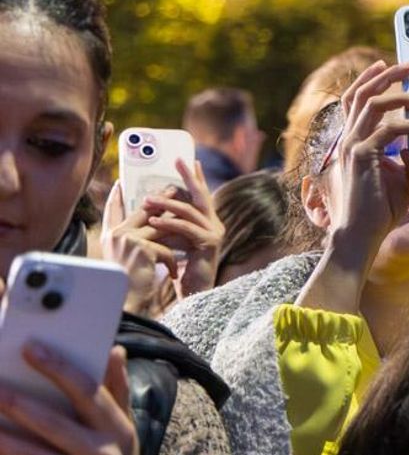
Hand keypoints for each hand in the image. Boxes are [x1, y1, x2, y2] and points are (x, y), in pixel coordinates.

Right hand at [100, 181, 178, 316]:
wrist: (124, 303)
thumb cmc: (127, 285)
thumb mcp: (128, 259)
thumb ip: (134, 241)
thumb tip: (152, 224)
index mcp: (109, 236)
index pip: (112, 211)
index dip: (116, 198)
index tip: (121, 184)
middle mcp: (115, 234)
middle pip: (143, 211)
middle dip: (161, 200)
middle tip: (173, 189)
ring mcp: (127, 239)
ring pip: (159, 227)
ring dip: (176, 231)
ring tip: (189, 228)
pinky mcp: (142, 248)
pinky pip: (165, 248)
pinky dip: (171, 262)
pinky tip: (171, 275)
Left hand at [141, 159, 223, 299]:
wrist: (194, 294)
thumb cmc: (180, 270)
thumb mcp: (171, 241)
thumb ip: (167, 225)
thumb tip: (148, 207)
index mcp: (207, 222)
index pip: (201, 196)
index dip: (196, 178)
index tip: (190, 160)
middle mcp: (214, 225)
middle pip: (202, 195)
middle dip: (189, 177)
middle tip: (177, 161)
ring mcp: (214, 233)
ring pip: (190, 211)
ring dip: (167, 204)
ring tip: (147, 201)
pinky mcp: (209, 244)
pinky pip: (187, 229)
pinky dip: (168, 224)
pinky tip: (152, 222)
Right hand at [324, 60, 408, 269]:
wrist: (363, 236)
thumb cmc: (380, 209)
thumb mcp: (403, 175)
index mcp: (354, 140)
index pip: (358, 100)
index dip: (371, 80)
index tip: (390, 64)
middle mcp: (349, 138)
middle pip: (362, 93)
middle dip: (386, 75)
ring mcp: (352, 146)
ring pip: (372, 105)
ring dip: (401, 96)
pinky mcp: (362, 158)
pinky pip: (388, 131)